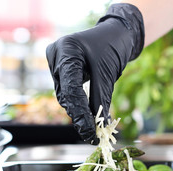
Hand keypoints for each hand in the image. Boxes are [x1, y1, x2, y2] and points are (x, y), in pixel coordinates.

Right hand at [46, 3, 143, 143]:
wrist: (116, 32)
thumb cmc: (113, 46)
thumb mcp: (108, 73)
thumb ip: (101, 98)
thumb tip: (100, 125)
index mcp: (66, 50)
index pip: (71, 88)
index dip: (80, 113)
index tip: (90, 132)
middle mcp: (56, 55)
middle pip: (65, 93)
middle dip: (79, 114)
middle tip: (91, 135)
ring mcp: (55, 61)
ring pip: (64, 94)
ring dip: (77, 110)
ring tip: (90, 128)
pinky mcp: (59, 68)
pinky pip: (66, 89)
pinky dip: (77, 102)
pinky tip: (86, 115)